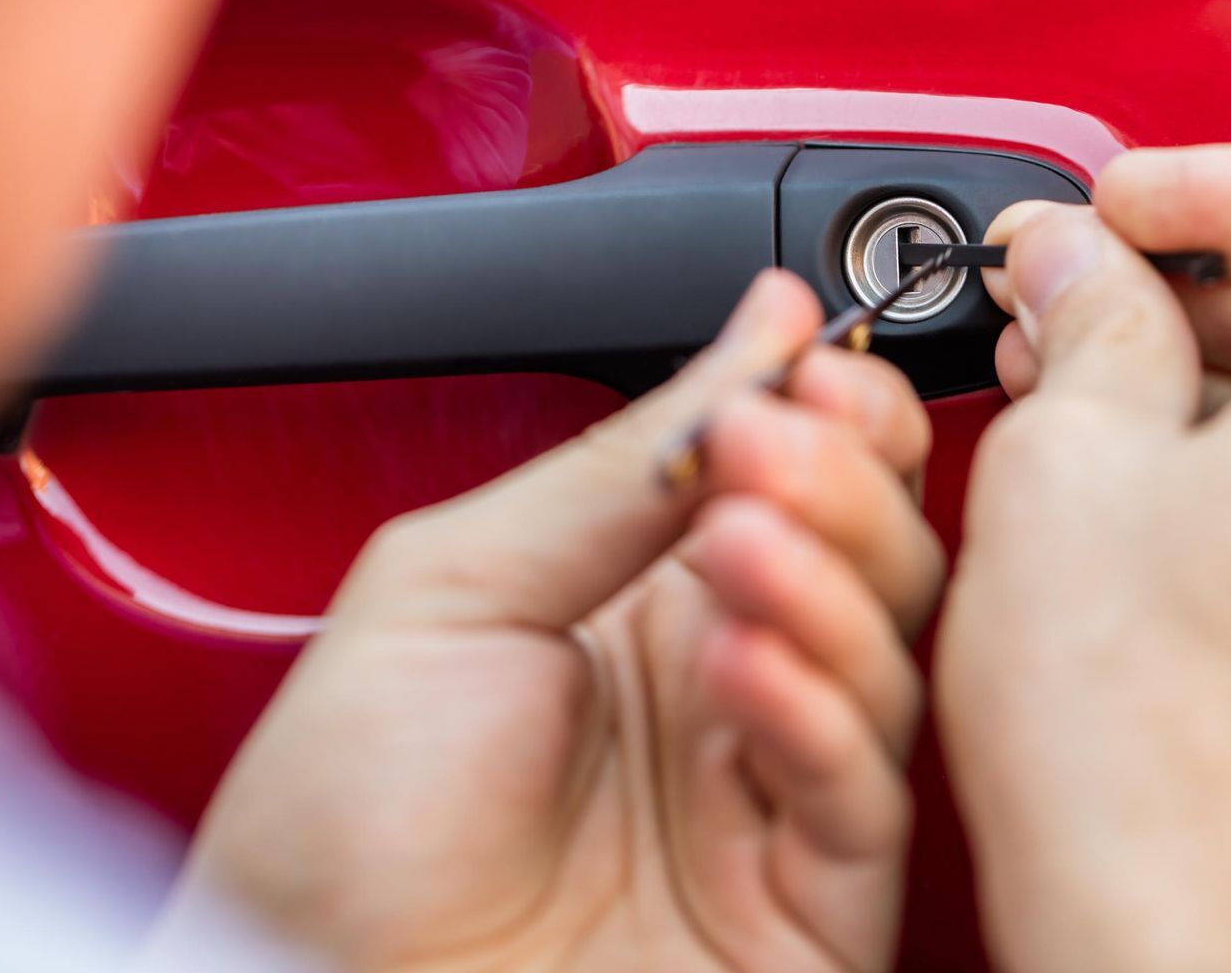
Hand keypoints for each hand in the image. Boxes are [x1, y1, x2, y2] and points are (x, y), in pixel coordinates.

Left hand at [163, 271, 942, 972]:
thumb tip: (757, 324)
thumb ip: (620, 464)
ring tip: (739, 537)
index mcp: (651, 597)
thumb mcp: (454, 587)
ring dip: (829, 576)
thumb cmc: (341, 830)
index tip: (808, 359)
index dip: (830, 407)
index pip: (804, 474)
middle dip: (842, 475)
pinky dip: (817, 712)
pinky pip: (859, 793)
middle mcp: (728, 685)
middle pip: (875, 550)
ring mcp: (770, 794)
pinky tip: (742, 663)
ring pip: (889, 657)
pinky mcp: (806, 905)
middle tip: (772, 441)